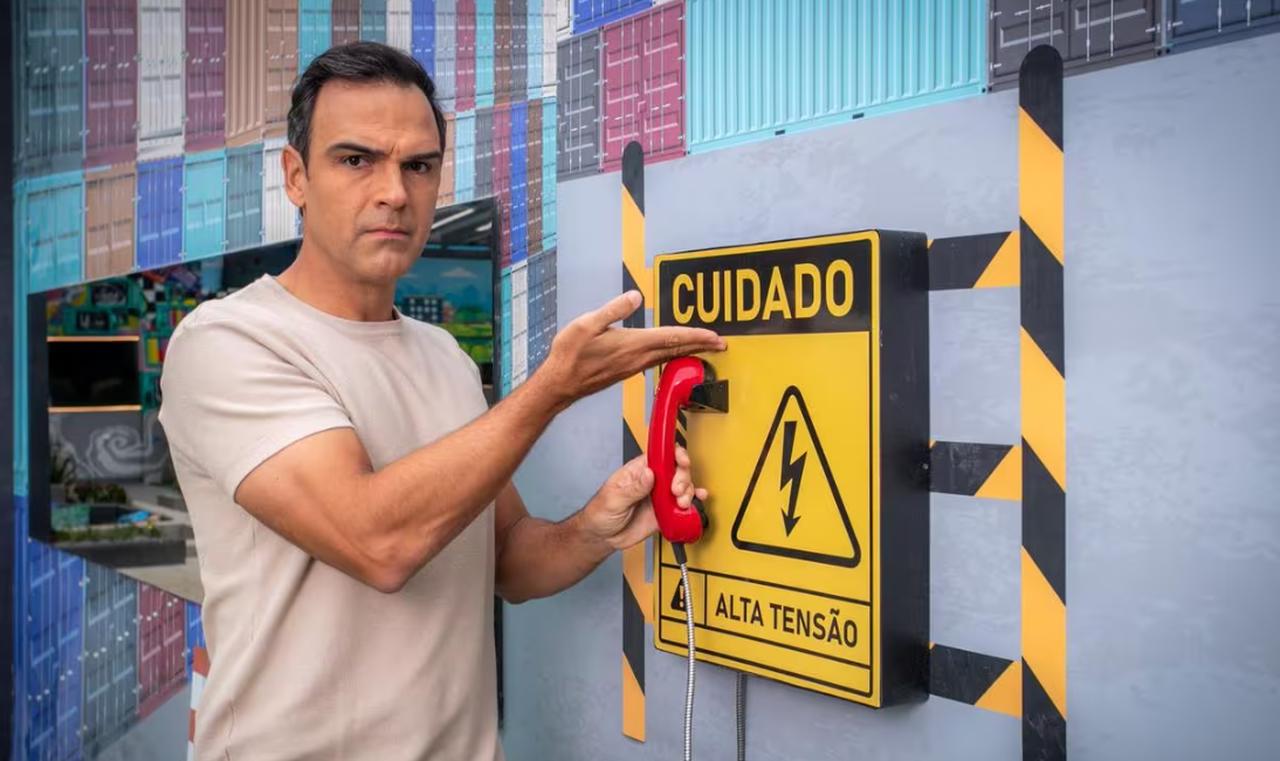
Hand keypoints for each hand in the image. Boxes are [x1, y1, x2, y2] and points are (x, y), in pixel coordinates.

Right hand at [534, 291, 724, 409]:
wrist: (560, 384)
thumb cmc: (571, 355)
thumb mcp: (587, 324)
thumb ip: (614, 309)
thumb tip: (636, 296)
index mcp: (632, 344)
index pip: (672, 338)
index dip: (696, 336)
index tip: (715, 336)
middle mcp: (637, 358)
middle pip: (676, 349)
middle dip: (700, 346)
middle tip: (721, 344)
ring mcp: (633, 367)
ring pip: (668, 356)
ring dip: (688, 350)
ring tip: (703, 346)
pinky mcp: (626, 371)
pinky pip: (657, 361)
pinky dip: (671, 354)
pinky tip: (672, 353)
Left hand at [582, 447, 706, 550]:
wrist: (602, 537)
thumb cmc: (601, 512)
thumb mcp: (613, 499)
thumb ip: (633, 488)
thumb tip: (649, 473)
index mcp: (638, 471)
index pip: (660, 454)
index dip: (673, 453)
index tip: (680, 460)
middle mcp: (652, 481)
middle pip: (676, 469)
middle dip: (682, 477)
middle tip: (675, 491)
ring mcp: (660, 496)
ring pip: (683, 486)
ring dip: (688, 492)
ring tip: (681, 502)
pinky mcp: (665, 512)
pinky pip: (683, 505)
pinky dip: (693, 502)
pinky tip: (697, 501)